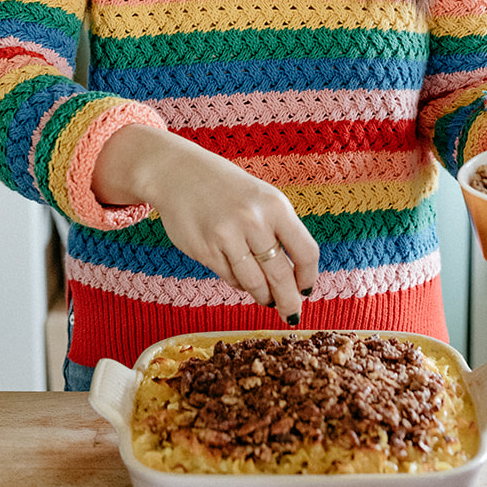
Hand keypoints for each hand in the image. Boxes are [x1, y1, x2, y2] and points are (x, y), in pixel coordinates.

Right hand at [92, 124, 318, 324]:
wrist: (178, 173)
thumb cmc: (226, 188)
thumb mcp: (261, 198)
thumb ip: (279, 230)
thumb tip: (295, 275)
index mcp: (276, 206)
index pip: (305, 252)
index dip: (308, 277)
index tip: (306, 290)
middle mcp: (254, 221)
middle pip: (281, 275)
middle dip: (288, 300)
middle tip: (291, 313)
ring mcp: (228, 236)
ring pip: (254, 282)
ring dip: (263, 296)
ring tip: (266, 299)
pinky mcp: (205, 250)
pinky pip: (230, 277)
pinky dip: (239, 282)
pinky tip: (240, 278)